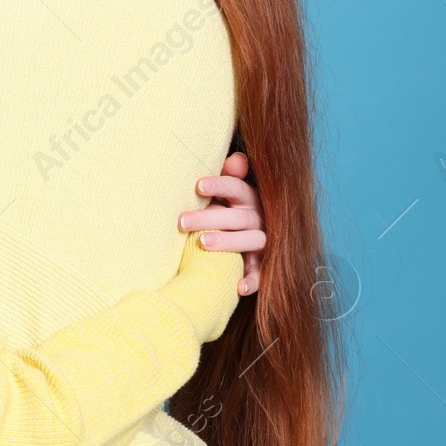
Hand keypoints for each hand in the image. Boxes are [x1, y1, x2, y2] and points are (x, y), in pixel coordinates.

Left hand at [177, 151, 265, 296]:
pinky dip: (252, 280)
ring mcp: (263, 241)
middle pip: (237, 217)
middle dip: (210, 218)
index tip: (198, 186)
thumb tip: (237, 159)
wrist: (247, 233)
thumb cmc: (227, 207)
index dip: (219, 185)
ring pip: (250, 240)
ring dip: (228, 242)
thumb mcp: (228, 191)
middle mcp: (258, 217)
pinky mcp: (264, 264)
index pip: (236, 188)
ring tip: (203, 243)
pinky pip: (261, 273)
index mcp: (249, 197)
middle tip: (182, 221)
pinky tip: (238, 286)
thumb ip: (229, 176)